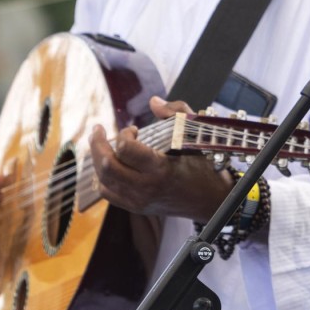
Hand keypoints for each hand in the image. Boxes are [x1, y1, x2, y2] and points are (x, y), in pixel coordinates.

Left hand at [88, 97, 232, 219]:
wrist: (212, 200)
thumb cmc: (205, 167)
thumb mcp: (196, 135)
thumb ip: (176, 112)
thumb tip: (153, 101)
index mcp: (161, 169)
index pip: (126, 149)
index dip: (124, 134)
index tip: (134, 129)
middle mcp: (146, 187)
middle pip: (106, 165)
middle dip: (97, 143)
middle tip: (98, 130)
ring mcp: (139, 200)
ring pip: (102, 179)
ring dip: (97, 158)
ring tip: (100, 145)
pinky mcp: (136, 208)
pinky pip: (107, 193)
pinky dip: (102, 178)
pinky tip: (107, 166)